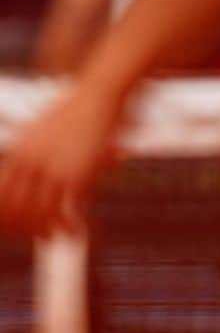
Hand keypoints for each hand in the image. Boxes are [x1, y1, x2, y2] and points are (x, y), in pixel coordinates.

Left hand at [0, 81, 122, 239]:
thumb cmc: (75, 109)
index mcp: (19, 152)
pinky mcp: (77, 175)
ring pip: (40, 215)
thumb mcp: (42, 129)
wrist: (98, 95)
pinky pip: (68, 210)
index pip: (2, 194)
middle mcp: (32, 164)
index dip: (7, 215)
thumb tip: (26, 164)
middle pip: (17, 209)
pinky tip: (77, 230)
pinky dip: (72, 225)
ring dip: (48, 231)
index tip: (16, 227)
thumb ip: (31, 150)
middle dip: (25, 228)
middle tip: (39, 237)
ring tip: (57, 237)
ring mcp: (53, 170)